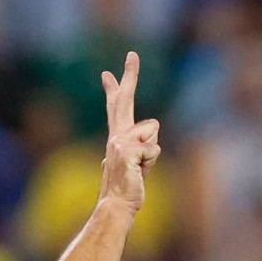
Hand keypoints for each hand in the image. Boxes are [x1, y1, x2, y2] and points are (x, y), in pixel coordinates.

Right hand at [99, 52, 160, 213]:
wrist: (116, 205)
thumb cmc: (126, 188)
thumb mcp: (131, 165)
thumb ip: (131, 152)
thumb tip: (116, 155)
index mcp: (117, 137)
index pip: (116, 107)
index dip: (114, 88)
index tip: (107, 73)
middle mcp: (116, 135)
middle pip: (124, 100)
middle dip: (130, 76)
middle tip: (132, 55)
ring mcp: (120, 142)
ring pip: (152, 132)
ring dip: (152, 152)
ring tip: (141, 168)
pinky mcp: (128, 151)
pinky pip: (154, 150)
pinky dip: (151, 164)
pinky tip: (140, 173)